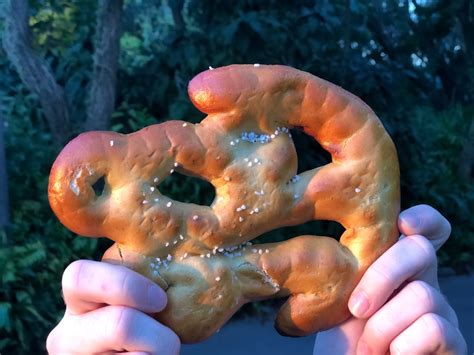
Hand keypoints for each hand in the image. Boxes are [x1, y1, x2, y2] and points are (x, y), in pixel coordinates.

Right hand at [46, 260, 179, 353]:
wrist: (149, 354)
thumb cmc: (151, 324)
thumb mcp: (142, 298)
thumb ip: (143, 279)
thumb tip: (175, 233)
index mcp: (79, 300)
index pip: (79, 276)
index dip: (125, 285)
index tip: (160, 299)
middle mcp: (67, 333)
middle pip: (121, 323)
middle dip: (158, 332)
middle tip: (170, 340)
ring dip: (162, 352)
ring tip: (160, 352)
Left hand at [313, 205, 467, 353]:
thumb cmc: (343, 341)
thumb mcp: (340, 298)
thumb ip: (350, 270)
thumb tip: (336, 244)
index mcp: (398, 269)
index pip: (426, 232)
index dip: (423, 219)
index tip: (402, 223)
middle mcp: (425, 284)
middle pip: (421, 249)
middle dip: (382, 275)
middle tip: (356, 308)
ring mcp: (442, 313)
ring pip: (422, 294)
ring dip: (382, 327)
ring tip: (366, 349)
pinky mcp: (454, 344)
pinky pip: (434, 327)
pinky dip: (402, 346)